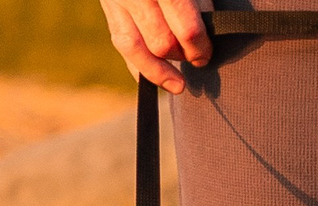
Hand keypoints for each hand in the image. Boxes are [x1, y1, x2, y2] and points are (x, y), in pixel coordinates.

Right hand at [98, 0, 213, 93]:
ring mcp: (119, 1)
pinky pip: (121, 42)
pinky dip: (135, 63)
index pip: (185, 28)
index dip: (199, 46)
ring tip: (176, 85)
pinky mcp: (109, 7)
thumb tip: (207, 26)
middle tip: (197, 60)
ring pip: (135, 49)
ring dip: (158, 72)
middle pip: (161, 42)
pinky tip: (150, 76)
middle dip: (181, 57)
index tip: (206, 54)